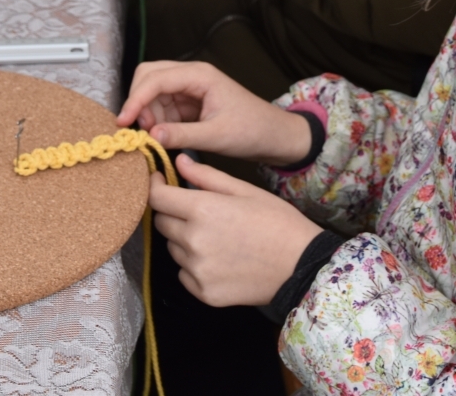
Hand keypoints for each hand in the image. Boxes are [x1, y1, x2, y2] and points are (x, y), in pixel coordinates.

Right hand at [119, 60, 311, 165]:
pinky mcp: (189, 103)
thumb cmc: (252, 130)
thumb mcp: (217, 136)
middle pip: (149, 76)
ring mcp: (189, 88)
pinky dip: (158, 121)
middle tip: (143, 131)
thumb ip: (182, 136)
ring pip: (152, 93)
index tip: (123, 122)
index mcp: (200, 75)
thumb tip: (151, 136)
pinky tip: (165, 137)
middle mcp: (191, 76)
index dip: (136, 99)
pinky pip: (163, 107)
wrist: (274, 136)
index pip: (155, 78)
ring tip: (159, 139)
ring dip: (149, 115)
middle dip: (140, 102)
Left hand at [150, 155, 323, 306]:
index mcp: (202, 210)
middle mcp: (193, 241)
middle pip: (162, 223)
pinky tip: (219, 259)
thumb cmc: (276, 221)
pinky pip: (184, 274)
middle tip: (195, 211)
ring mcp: (197, 270)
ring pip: (173, 248)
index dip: (154, 186)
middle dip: (172, 212)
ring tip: (215, 237)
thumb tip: (178, 161)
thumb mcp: (245, 190)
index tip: (158, 181)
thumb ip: (207, 176)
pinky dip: (194, 265)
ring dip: (184, 239)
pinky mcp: (203, 293)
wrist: (301, 266)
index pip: (157, 197)